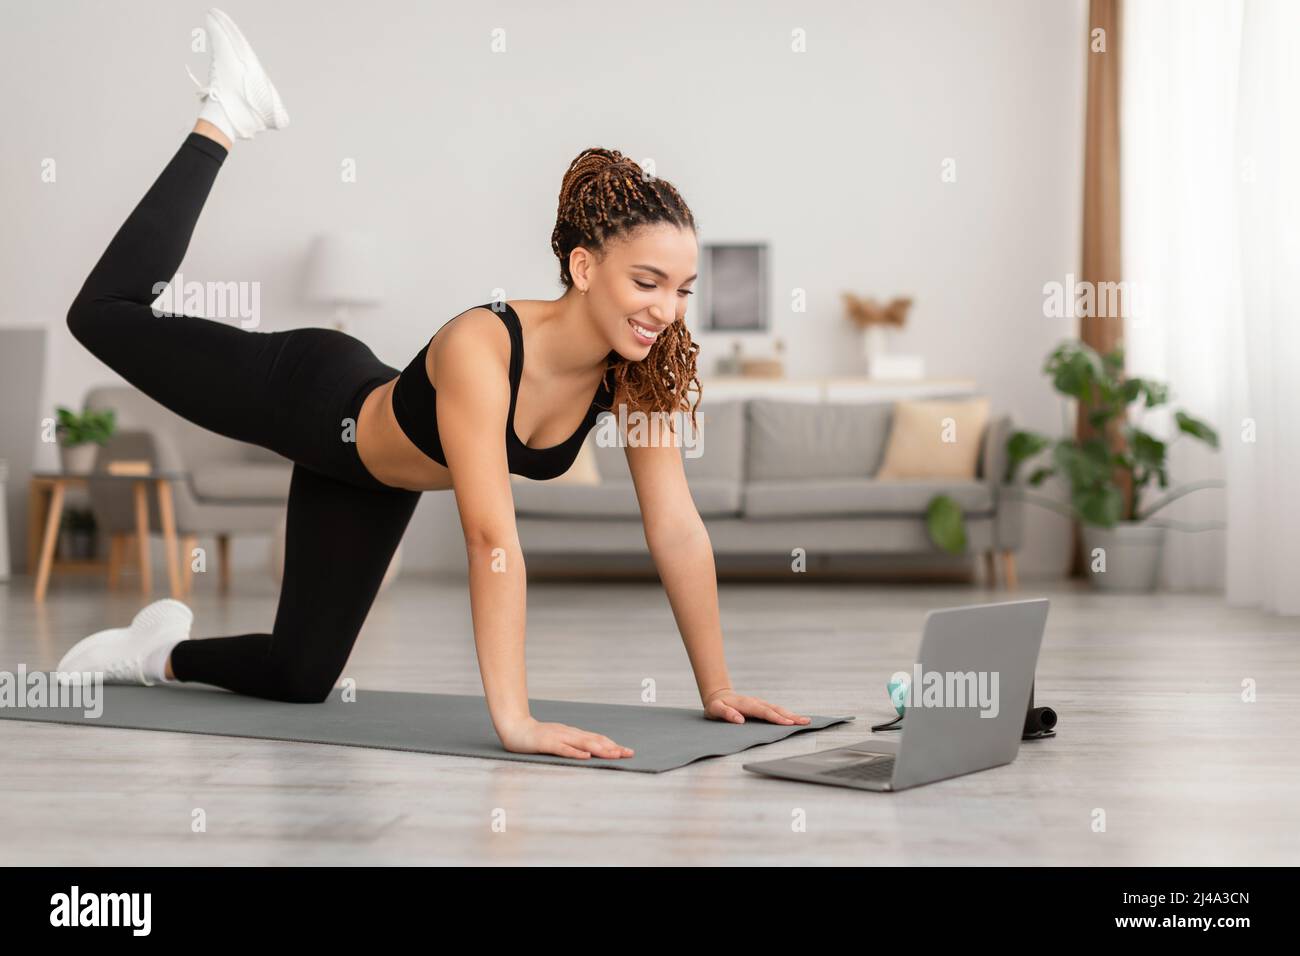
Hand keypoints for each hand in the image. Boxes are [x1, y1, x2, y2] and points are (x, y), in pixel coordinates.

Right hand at [498, 716, 634, 759]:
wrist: (515, 729)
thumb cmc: (537, 737)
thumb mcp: (559, 740)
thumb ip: (573, 744)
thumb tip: (590, 753)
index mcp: (573, 734)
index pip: (597, 739)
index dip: (613, 745)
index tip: (627, 751)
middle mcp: (569, 734)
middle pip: (595, 740)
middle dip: (613, 747)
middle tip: (628, 753)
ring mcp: (559, 737)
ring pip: (583, 744)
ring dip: (600, 749)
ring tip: (614, 754)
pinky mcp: (548, 743)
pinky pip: (563, 749)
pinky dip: (575, 753)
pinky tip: (585, 757)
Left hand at [703, 688, 810, 725]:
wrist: (718, 696)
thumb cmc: (716, 706)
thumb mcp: (715, 710)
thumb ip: (725, 714)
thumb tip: (739, 720)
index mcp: (746, 704)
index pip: (764, 712)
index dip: (776, 718)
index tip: (788, 723)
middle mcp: (756, 702)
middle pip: (775, 709)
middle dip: (790, 716)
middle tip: (805, 721)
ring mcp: (760, 703)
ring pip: (778, 709)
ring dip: (791, 714)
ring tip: (805, 720)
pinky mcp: (762, 706)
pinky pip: (776, 710)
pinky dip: (787, 714)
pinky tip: (795, 719)